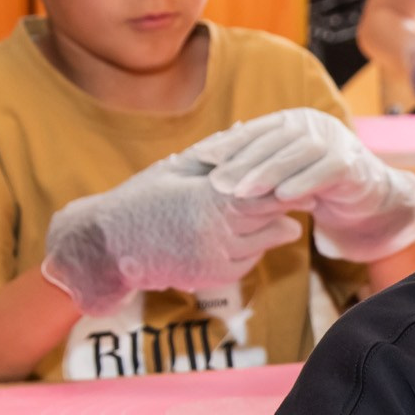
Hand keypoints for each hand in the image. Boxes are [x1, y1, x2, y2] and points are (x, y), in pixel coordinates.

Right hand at [42, 156, 303, 314]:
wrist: (106, 246)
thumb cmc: (141, 198)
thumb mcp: (175, 170)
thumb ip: (216, 158)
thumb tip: (248, 135)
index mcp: (206, 198)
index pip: (262, 190)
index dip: (286, 183)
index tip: (301, 175)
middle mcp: (213, 231)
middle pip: (268, 217)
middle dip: (288, 206)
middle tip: (307, 195)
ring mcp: (212, 258)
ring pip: (261, 243)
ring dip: (274, 229)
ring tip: (284, 217)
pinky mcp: (210, 278)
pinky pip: (246, 263)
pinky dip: (253, 251)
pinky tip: (252, 238)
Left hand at [192, 108, 414, 261]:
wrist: (366, 199)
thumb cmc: (314, 184)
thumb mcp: (281, 171)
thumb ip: (255, 161)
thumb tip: (204, 157)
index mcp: (293, 121)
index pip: (256, 130)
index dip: (228, 143)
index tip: (200, 157)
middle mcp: (314, 125)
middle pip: (274, 141)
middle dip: (242, 161)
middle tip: (217, 182)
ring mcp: (336, 141)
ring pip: (297, 153)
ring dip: (268, 173)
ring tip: (242, 191)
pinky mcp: (353, 163)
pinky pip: (325, 171)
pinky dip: (303, 182)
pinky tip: (282, 197)